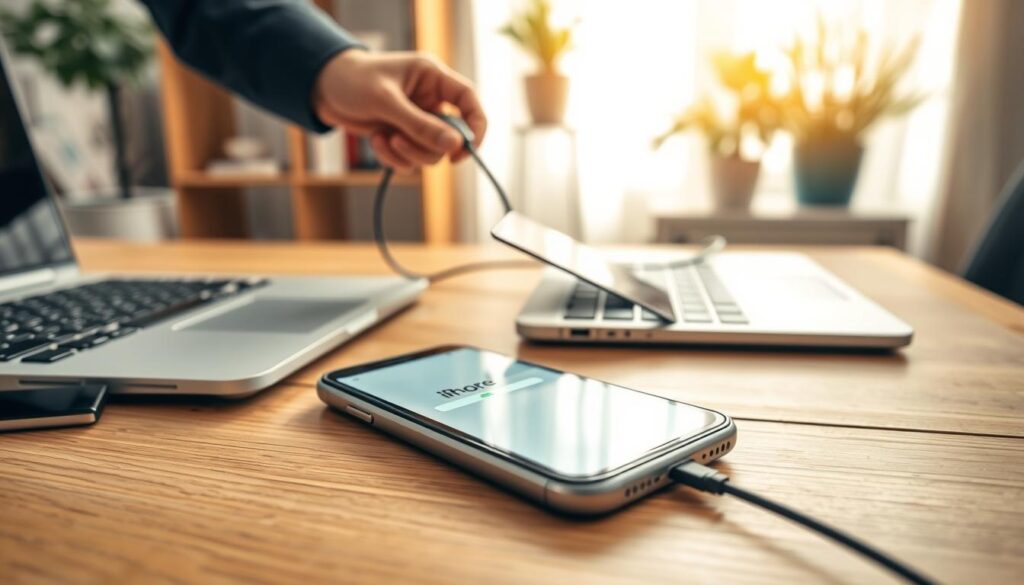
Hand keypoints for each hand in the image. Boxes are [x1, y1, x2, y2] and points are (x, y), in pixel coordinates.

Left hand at [312, 49, 486, 171]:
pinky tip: (376, 142)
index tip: (464, 151)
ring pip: (432, 152)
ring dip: (409, 154)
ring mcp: (416, 120)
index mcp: (432, 77)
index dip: (475, 126)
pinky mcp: (402, 136)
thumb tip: (454, 146)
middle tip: (401, 142)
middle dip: (428, 147)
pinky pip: (412, 160)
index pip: (468, 100)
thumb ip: (420, 125)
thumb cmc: (353, 81)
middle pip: (451, 135)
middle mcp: (429, 99)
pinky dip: (395, 158)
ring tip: (384, 139)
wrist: (321, 89)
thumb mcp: (386, 102)